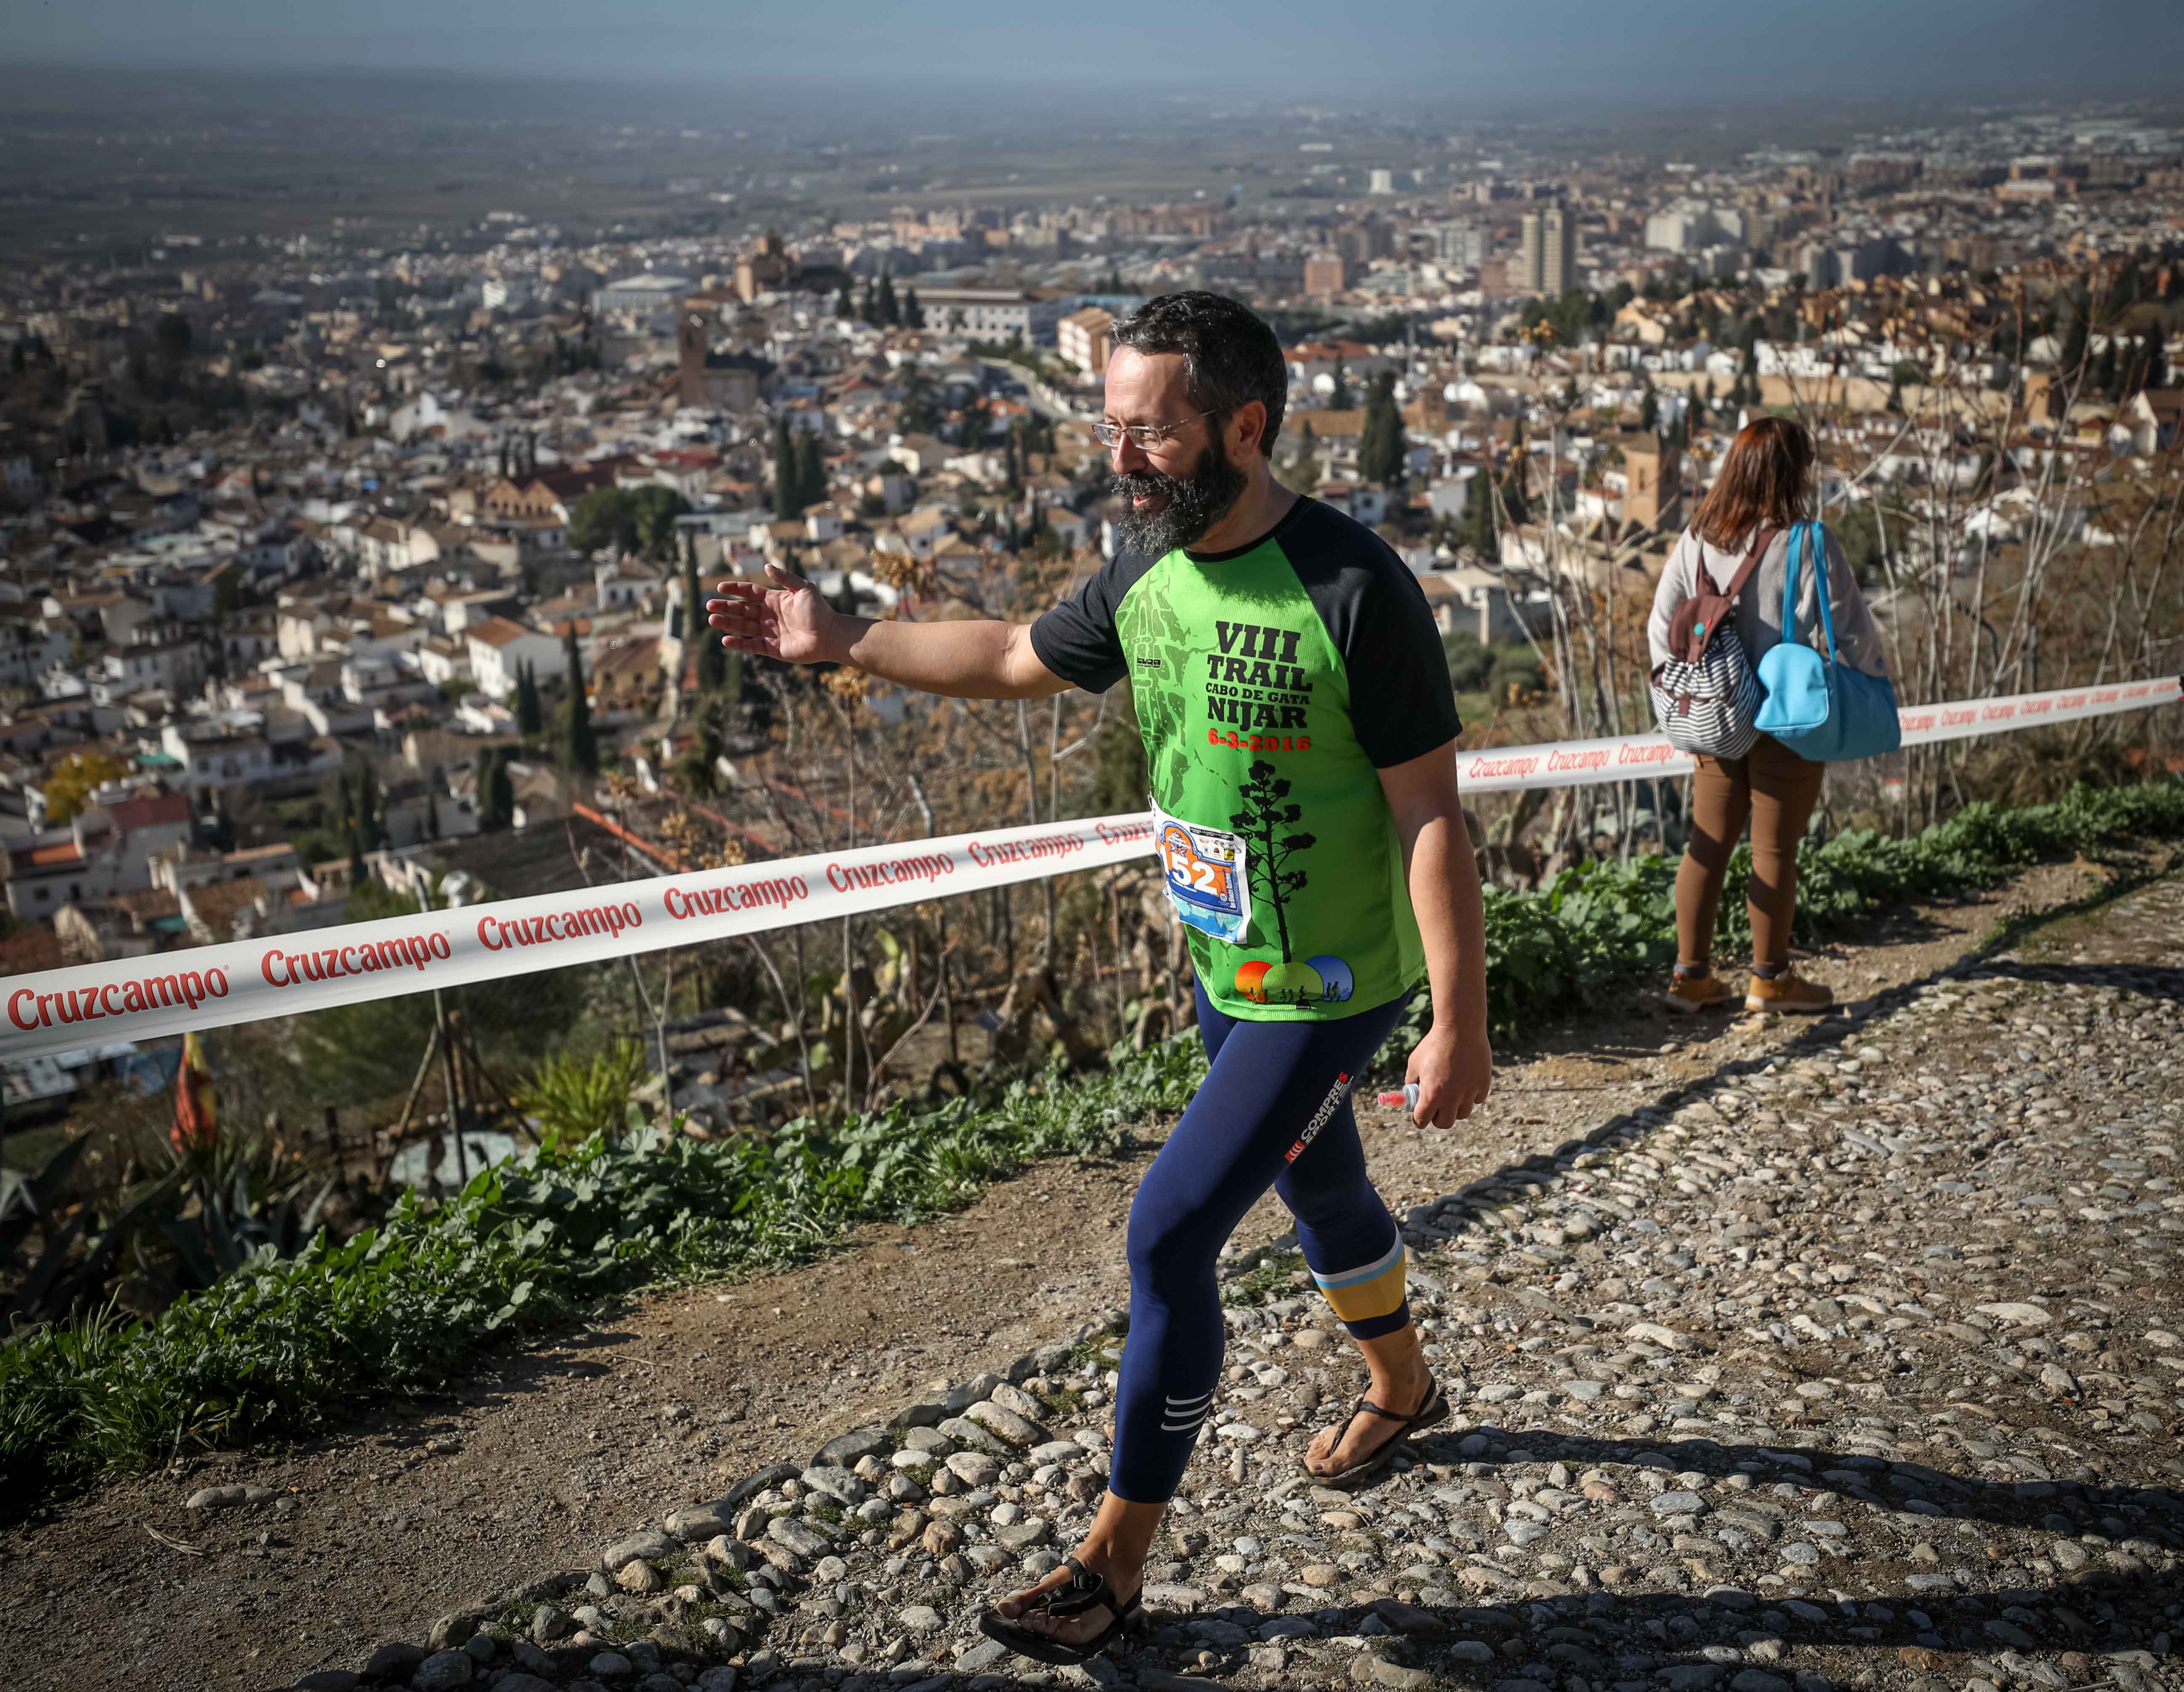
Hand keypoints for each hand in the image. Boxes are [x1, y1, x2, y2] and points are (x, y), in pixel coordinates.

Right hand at [706, 563, 841, 664]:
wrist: (830, 635)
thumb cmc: (819, 611)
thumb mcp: (804, 588)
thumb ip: (785, 577)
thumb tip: (766, 566)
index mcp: (774, 600)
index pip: (749, 593)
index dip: (735, 590)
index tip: (720, 588)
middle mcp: (768, 615)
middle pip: (741, 610)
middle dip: (725, 607)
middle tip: (709, 606)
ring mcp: (769, 632)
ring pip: (743, 627)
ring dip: (727, 623)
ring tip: (712, 620)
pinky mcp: (772, 648)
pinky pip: (751, 645)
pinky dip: (738, 644)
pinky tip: (725, 640)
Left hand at [1404, 1018, 1490, 1128]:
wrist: (1460, 1028)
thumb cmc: (1434, 1044)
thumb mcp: (1414, 1062)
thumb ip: (1412, 1081)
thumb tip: (1413, 1093)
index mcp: (1431, 1095)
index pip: (1422, 1121)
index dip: (1419, 1119)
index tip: (1420, 1114)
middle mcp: (1451, 1098)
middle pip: (1445, 1123)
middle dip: (1438, 1117)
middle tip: (1437, 1106)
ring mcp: (1469, 1093)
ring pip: (1462, 1113)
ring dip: (1455, 1107)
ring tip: (1452, 1092)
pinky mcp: (1483, 1085)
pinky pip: (1476, 1099)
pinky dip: (1471, 1095)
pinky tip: (1465, 1081)